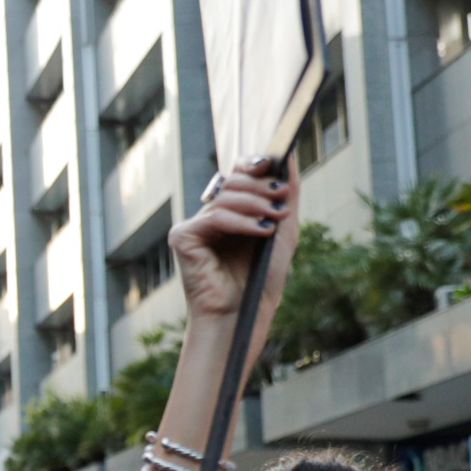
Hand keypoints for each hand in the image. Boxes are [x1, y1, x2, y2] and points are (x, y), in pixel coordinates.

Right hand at [169, 158, 297, 327]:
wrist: (244, 313)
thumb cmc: (261, 279)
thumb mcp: (282, 230)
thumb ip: (287, 194)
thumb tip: (287, 156)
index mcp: (230, 214)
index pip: (236, 176)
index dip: (251, 164)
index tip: (272, 164)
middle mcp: (209, 217)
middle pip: (232, 182)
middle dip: (259, 186)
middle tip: (281, 195)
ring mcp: (194, 227)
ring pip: (225, 198)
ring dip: (255, 204)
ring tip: (275, 218)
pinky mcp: (182, 238)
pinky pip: (214, 217)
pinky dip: (240, 222)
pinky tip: (261, 231)